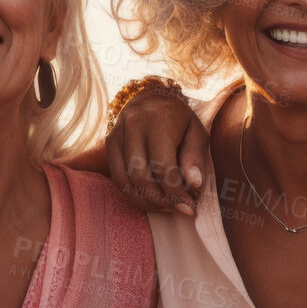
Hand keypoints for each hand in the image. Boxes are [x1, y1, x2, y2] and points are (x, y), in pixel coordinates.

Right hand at [106, 87, 208, 215]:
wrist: (153, 98)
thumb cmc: (180, 120)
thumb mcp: (197, 132)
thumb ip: (195, 156)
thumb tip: (194, 184)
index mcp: (158, 120)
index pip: (163, 166)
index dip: (176, 193)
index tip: (190, 208)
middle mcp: (133, 124)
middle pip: (141, 176)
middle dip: (161, 200)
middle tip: (179, 209)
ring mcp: (117, 133)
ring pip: (125, 180)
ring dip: (146, 201)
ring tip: (166, 207)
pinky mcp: (110, 143)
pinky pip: (117, 178)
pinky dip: (133, 194)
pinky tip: (150, 200)